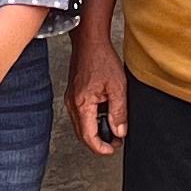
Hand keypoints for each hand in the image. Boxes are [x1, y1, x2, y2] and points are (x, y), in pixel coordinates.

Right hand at [69, 35, 130, 155]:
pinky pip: (80, 115)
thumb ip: (119, 112)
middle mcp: (72, 104)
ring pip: (80, 126)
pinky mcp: (73, 95)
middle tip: (116, 141)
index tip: (113, 148)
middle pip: (82, 135)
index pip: (89, 137)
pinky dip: (91, 121)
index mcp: (82, 104)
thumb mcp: (117, 87)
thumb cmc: (101, 59)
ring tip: (113, 128)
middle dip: (99, 142)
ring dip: (95, 132)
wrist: (90, 41)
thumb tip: (119, 131)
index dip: (102, 148)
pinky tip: (104, 115)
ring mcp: (70, 99)